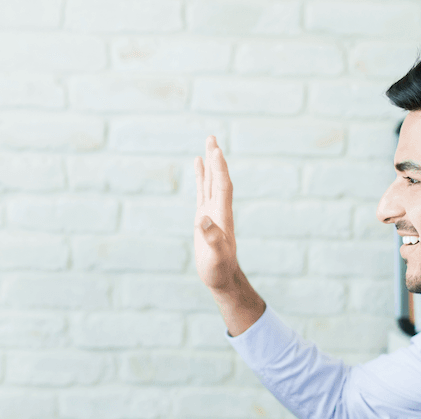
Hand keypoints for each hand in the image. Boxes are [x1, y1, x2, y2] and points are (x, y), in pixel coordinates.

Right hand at [193, 136, 238, 292]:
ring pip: (211, 181)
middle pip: (218, 179)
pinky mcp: (204, 216)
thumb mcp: (216, 256)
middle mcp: (219, 209)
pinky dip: (201, 176)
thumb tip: (203, 219)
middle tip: (212, 138)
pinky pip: (203, 191)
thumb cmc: (219, 269)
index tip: (216, 151)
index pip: (222, 187)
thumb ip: (211, 238)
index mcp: (222, 216)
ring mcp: (211, 211)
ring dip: (210, 163)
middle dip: (216, 159)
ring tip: (208, 143)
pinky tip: (198, 164)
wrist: (222, 278)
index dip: (220, 169)